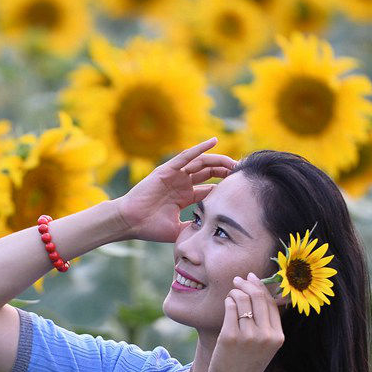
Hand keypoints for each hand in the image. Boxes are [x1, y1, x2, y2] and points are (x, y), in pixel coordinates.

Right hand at [115, 138, 235, 242]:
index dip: (224, 188)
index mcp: (184, 197)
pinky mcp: (167, 170)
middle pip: (209, 173)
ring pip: (201, 163)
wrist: (130, 222)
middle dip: (225, 172)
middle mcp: (181, 184)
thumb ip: (194, 226)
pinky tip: (214, 141)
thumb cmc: (150, 228)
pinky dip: (199, 148)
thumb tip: (212, 230)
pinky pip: (186, 156)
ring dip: (218, 161)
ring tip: (234, 161)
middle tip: (241, 173)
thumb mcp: (179, 229)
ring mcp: (175, 176)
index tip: (240, 188)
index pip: (209, 189)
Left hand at [208, 272, 287, 371]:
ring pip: (243, 299)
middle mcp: (266, 335)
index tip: (252, 278)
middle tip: (238, 280)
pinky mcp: (230, 336)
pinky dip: (228, 301)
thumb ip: (266, 324)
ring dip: (235, 292)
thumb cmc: (246, 364)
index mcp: (278, 337)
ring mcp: (248, 336)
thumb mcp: (265, 346)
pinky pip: (230, 307)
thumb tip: (260, 292)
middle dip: (247, 284)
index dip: (262, 287)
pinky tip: (227, 303)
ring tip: (231, 295)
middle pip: (258, 297)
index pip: (272, 303)